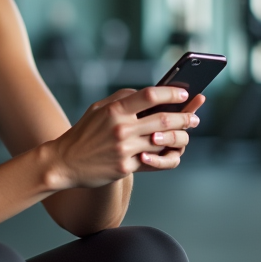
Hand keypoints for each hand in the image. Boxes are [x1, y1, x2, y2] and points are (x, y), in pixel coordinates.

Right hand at [48, 87, 203, 188]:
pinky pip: (155, 162)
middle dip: (185, 117)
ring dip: (181, 137)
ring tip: (186, 134)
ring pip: (164, 142)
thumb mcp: (98, 108)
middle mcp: (121, 129)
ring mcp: (124, 150)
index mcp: (114, 110)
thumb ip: (122, 98)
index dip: (171, 94)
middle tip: (194, 117)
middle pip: (164, 120)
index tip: (184, 95)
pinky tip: (172, 151)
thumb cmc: (84, 133)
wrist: (65, 162)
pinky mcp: (126, 167)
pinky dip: (167, 156)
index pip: (150, 95)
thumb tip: (149, 94)